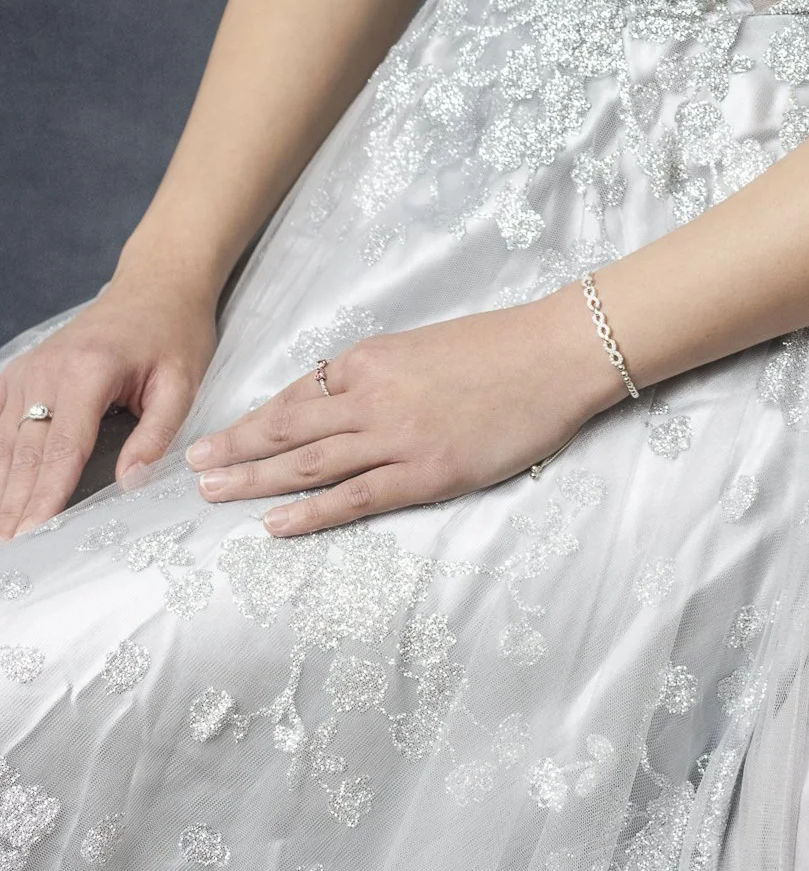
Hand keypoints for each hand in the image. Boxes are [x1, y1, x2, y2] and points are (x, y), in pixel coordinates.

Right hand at [0, 265, 218, 537]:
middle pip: (25, 455)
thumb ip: (157, 433)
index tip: (30, 537)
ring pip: (3, 445)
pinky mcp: (18, 373)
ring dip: (2, 493)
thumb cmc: (173, 331)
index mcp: (89, 370)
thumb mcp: (183, 379)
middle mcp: (46, 370)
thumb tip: (129, 485)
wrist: (155, 284)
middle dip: (14, 509)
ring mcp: (26, 370)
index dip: (45, 499)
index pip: (63, 449)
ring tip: (5, 535)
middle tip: (11, 553)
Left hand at [185, 293, 614, 536]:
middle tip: (193, 468)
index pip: (298, 392)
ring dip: (254, 480)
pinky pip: (353, 497)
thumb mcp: (424, 345)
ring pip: (308, 463)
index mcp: (371, 358)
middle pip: (287, 427)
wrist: (554, 354)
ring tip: (212, 495)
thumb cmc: (499, 345)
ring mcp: (396, 437)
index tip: (225, 435)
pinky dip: (309, 512)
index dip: (257, 418)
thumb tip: (340, 394)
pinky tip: (275, 525)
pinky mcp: (423, 473)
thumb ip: (380, 372)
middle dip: (236, 448)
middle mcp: (372, 396)